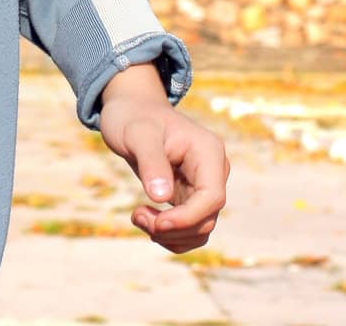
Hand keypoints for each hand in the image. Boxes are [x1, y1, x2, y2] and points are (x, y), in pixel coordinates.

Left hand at [98, 92, 229, 253]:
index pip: (212, 197)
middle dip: (173, 229)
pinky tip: (146, 218)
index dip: (187, 218)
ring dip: (170, 235)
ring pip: (200, 228)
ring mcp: (204, 184)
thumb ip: (151, 162)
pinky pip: (189, 227)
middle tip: (138, 215)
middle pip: (207, 218)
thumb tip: (162, 196)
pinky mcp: (191, 196)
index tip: (156, 223)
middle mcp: (213, 170)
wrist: (131, 110)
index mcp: (209, 151)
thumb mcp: (137, 134)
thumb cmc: (133, 117)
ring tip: (139, 216)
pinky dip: (169, 234)